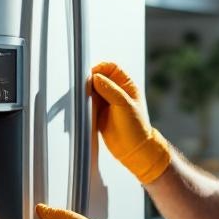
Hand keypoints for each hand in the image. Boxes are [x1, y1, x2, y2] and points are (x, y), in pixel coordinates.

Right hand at [91, 61, 170, 183]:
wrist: (133, 150)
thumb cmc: (136, 128)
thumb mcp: (124, 105)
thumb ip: (109, 90)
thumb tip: (96, 78)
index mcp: (126, 86)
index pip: (111, 68)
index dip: (100, 69)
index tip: (92, 76)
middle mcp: (116, 92)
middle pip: (99, 78)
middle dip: (90, 81)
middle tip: (84, 89)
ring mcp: (107, 102)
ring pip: (92, 90)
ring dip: (86, 93)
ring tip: (83, 100)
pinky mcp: (99, 113)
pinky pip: (88, 103)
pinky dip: (84, 104)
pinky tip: (83, 108)